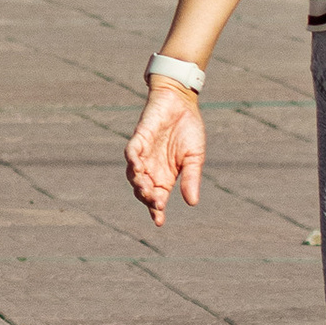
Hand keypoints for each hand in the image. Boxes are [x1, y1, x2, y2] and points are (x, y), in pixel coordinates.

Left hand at [126, 81, 205, 221]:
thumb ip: (191, 178)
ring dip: (138, 183)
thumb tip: (192, 203)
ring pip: (133, 175)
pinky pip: (131, 152)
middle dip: (147, 198)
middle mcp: (151, 168)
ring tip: (146, 189)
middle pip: (143, 190)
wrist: (182, 102)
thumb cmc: (188, 130)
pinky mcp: (139, 138)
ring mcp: (143, 154)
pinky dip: (132, 160)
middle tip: (156, 202)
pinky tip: (137, 167)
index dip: (156, 210)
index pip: (157, 198)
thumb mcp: (194, 158)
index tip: (159, 221)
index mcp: (165, 176)